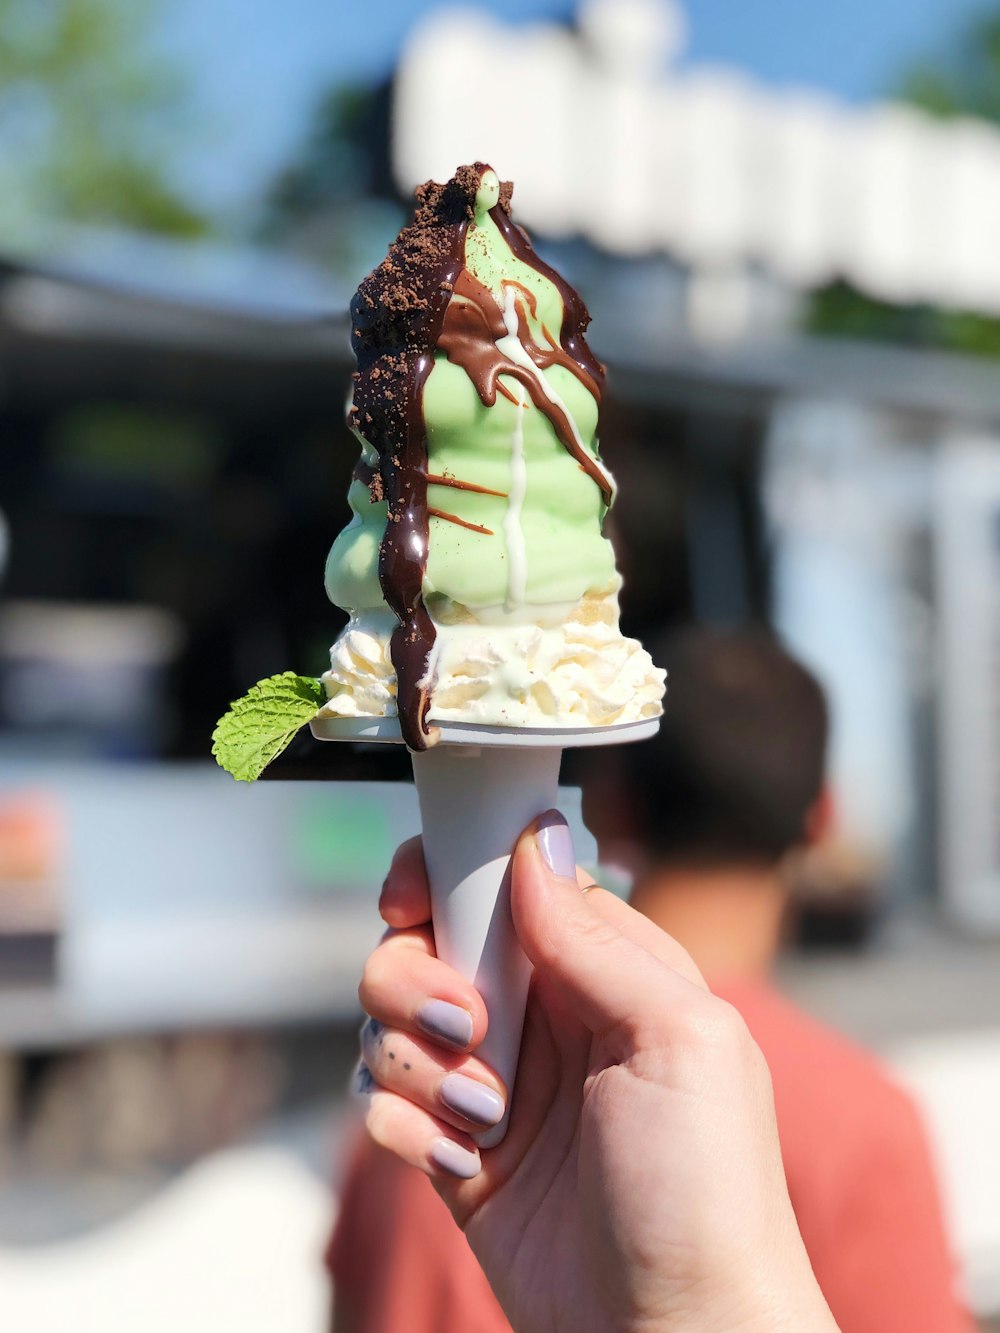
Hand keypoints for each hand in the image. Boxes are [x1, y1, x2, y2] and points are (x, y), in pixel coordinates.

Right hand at [357, 815, 836, 1332]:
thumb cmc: (704, 1191)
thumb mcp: (678, 1040)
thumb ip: (595, 940)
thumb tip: (535, 841)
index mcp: (605, 971)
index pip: (507, 882)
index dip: (448, 872)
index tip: (410, 893)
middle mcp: (544, 1017)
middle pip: (429, 942)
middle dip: (419, 977)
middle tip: (468, 1028)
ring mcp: (494, 1084)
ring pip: (393, 1019)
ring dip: (415, 1062)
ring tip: (482, 1118)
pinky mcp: (453, 1152)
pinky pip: (384, 1101)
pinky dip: (403, 1125)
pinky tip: (462, 1166)